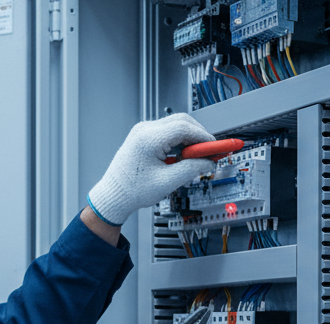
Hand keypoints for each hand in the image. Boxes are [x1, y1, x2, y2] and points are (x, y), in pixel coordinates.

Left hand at [86, 113, 217, 226]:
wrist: (113, 196)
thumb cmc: (132, 191)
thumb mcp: (167, 182)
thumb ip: (191, 169)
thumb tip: (208, 162)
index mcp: (148, 139)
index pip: (184, 128)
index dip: (204, 137)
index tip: (216, 147)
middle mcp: (144, 130)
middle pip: (182, 121)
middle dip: (199, 135)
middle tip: (210, 151)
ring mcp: (142, 131)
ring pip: (175, 125)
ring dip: (189, 138)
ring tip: (195, 158)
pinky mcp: (143, 136)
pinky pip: (167, 132)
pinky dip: (179, 141)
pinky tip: (182, 156)